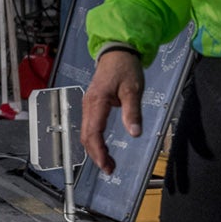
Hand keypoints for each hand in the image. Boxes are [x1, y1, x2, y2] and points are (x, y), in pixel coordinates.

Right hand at [78, 50, 144, 173]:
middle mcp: (88, 105)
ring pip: (86, 133)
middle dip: (96, 155)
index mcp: (97, 102)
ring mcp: (88, 105)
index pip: (93, 133)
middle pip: (86, 136)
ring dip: (95, 149)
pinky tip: (103, 147)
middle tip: (110, 169)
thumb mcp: (133, 89)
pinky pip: (89, 126)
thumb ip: (132, 112)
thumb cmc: (125, 69)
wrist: (117, 52)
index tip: (107, 166)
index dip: (99, 152)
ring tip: (108, 162)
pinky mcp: (91, 105)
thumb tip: (134, 134)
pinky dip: (95, 140)